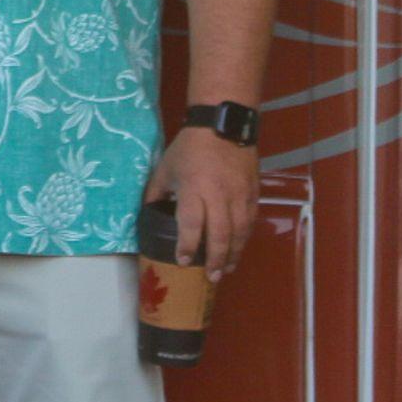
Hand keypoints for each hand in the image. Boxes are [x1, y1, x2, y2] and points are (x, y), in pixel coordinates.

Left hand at [144, 122, 258, 280]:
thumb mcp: (166, 167)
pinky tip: (239, 247)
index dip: (188, 246)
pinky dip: (245, 237)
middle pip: (220, 235)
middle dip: (216, 260)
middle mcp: (218, 195)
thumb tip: (148, 213)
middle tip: (212, 277)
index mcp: (193, 188)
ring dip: (234, 254)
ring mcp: (239, 194)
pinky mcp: (253, 192)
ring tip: (227, 269)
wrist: (223, 124)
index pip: (191, 225)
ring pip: (240, 232)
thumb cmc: (190, 147)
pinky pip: (250, 220)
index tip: (183, 261)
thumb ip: (156, 192)